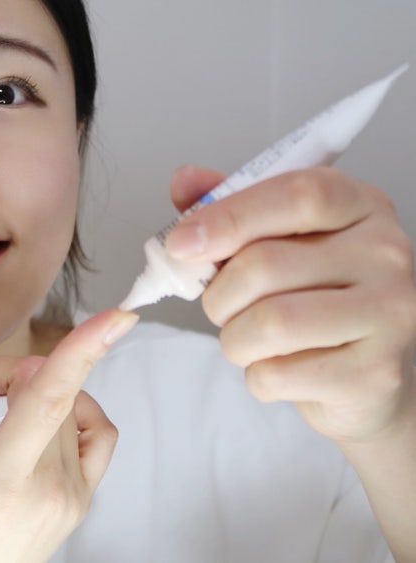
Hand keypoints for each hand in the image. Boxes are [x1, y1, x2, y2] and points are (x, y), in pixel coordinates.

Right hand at [0, 309, 137, 562]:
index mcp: (4, 483)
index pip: (50, 401)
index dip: (82, 351)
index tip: (116, 317)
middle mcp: (51, 487)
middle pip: (48, 392)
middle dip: (6, 379)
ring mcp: (73, 495)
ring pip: (66, 407)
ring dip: (30, 397)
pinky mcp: (81, 498)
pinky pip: (94, 433)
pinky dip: (72, 411)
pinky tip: (39, 423)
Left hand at [166, 164, 415, 443]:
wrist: (366, 369)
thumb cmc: (314, 294)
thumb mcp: (277, 237)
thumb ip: (231, 206)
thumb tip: (185, 180)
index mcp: (359, 205)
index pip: (296, 195)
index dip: (227, 218)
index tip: (181, 244)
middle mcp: (385, 252)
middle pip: (264, 265)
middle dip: (218, 295)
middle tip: (221, 305)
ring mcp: (389, 313)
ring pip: (269, 324)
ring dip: (234, 339)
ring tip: (248, 338)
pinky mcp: (375, 373)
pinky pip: (277, 375)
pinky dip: (256, 376)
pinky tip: (277, 366)